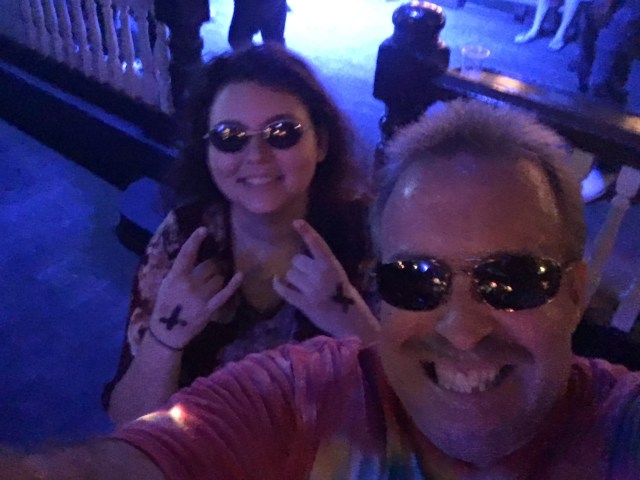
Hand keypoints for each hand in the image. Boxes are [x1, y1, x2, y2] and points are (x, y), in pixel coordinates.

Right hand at [149, 227, 242, 349]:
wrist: (168, 332)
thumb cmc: (166, 305)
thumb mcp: (166, 284)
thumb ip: (179, 271)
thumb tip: (194, 255)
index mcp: (175, 277)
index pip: (186, 254)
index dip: (195, 240)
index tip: (203, 230)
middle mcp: (189, 285)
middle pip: (208, 266)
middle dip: (211, 265)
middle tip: (210, 269)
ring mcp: (201, 297)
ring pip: (218, 278)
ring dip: (218, 278)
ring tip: (211, 283)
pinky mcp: (210, 308)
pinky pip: (225, 293)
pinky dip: (233, 284)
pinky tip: (240, 275)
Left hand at [273, 219, 376, 340]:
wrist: (351, 323)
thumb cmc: (347, 298)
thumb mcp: (339, 276)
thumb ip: (323, 266)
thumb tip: (301, 260)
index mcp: (332, 265)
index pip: (318, 244)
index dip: (307, 232)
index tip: (296, 222)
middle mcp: (321, 274)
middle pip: (297, 260)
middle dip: (299, 266)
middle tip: (306, 275)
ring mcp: (311, 289)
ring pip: (290, 274)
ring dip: (293, 278)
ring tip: (303, 285)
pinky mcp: (303, 303)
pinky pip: (284, 290)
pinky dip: (279, 285)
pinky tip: (277, 282)